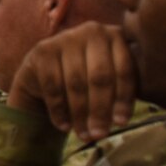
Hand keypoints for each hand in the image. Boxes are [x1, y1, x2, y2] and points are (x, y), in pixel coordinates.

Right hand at [7, 21, 135, 141]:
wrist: (43, 73)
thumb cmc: (85, 78)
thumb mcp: (108, 78)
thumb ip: (120, 87)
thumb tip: (124, 117)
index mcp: (116, 35)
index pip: (123, 70)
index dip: (123, 99)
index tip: (121, 123)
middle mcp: (92, 31)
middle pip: (99, 77)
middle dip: (100, 109)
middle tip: (100, 134)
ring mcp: (64, 38)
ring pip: (75, 84)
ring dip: (80, 114)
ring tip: (84, 135)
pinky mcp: (42, 51)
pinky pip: (53, 87)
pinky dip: (58, 110)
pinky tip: (63, 126)